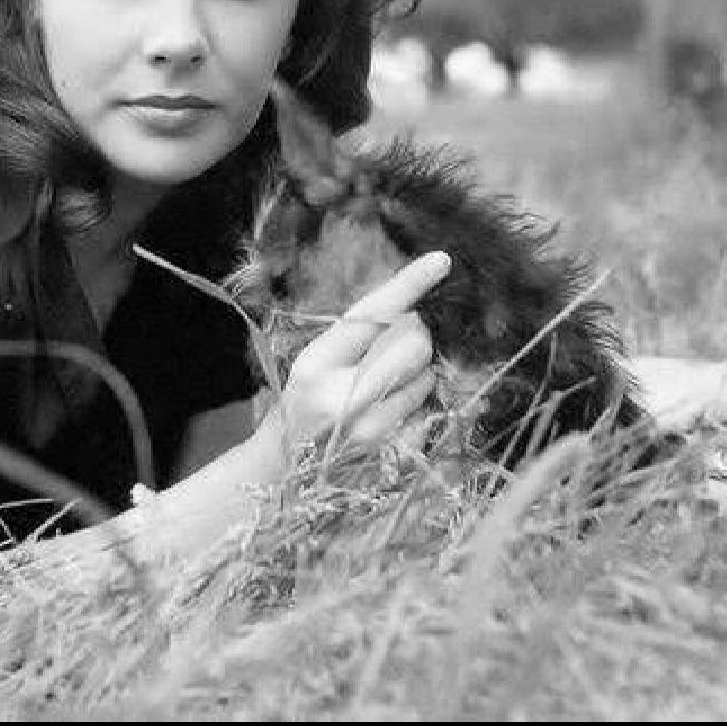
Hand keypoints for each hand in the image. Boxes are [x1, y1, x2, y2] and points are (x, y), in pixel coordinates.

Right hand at [270, 250, 450, 453]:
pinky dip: (417, 401)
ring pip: (427, 377)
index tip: (441, 260)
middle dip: (415, 336)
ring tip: (384, 384)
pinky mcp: (392, 452)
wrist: (284, 465)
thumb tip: (414, 309)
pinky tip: (391, 410)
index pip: (371, 315)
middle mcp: (343, 397)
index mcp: (317, 362)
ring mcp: (370, 430)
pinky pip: (428, 408)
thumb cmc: (306, 399)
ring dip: (417, 372)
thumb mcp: (318, 360)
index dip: (408, 285)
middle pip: (415, 344)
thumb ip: (359, 336)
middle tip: (394, 345)